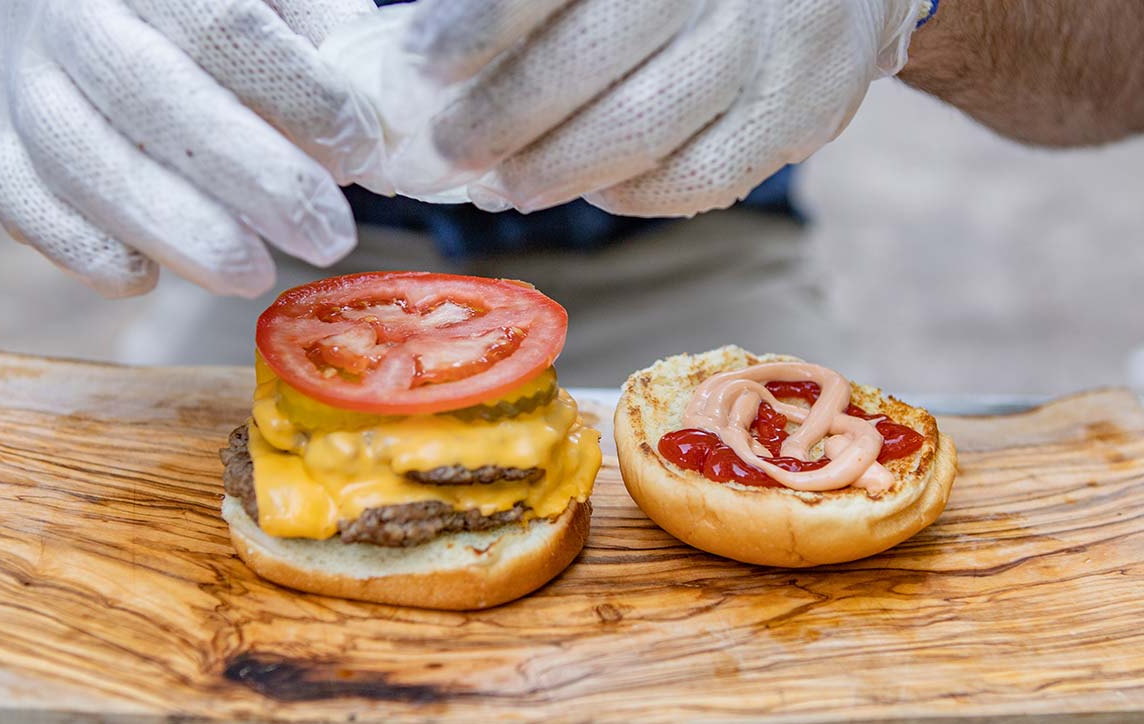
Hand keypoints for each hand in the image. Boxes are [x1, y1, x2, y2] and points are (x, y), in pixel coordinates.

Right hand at [0, 0, 381, 297]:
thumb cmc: (197, 7)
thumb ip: (325, 44)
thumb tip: (385, 145)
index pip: (226, 25)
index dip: (301, 96)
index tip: (362, 152)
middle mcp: (69, 16)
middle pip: (155, 100)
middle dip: (256, 180)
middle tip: (329, 238)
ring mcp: (20, 82)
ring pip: (88, 165)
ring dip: (181, 234)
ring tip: (256, 275)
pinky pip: (28, 211)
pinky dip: (89, 254)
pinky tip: (148, 278)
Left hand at [397, 0, 923, 215]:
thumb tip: (436, 59)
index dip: (479, 26)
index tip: (420, 68)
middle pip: (585, 65)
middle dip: (494, 122)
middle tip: (441, 153)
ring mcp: (772, 44)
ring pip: (637, 134)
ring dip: (552, 172)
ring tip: (500, 184)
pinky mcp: (804, 110)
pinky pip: (697, 180)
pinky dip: (630, 196)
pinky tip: (592, 188)